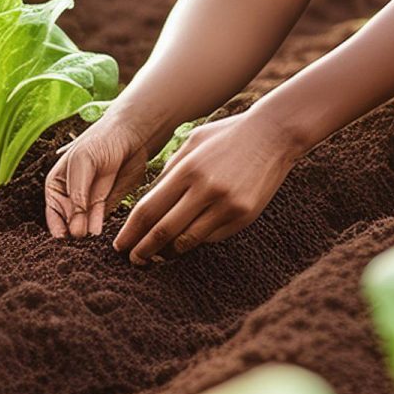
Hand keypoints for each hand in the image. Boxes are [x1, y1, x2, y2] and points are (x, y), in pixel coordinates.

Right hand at [44, 111, 158, 238]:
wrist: (129, 134)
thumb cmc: (100, 140)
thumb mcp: (82, 161)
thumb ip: (77, 192)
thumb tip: (73, 225)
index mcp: (57, 182)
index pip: (52, 209)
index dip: (55, 224)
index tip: (61, 236)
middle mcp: (70, 193)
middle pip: (66, 220)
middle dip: (70, 230)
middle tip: (77, 237)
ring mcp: (87, 199)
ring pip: (82, 222)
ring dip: (84, 231)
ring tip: (86, 238)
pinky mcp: (104, 202)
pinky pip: (98, 218)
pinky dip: (96, 226)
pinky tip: (96, 232)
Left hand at [112, 110, 302, 263]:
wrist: (273, 134)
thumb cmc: (227, 135)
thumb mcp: (193, 142)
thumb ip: (171, 170)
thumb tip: (151, 203)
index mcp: (187, 169)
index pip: (149, 210)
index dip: (130, 232)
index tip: (120, 245)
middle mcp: (205, 190)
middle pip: (164, 231)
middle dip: (144, 250)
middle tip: (133, 260)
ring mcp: (226, 205)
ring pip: (188, 241)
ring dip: (169, 252)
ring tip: (157, 255)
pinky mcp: (244, 216)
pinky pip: (212, 237)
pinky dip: (197, 240)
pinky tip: (189, 238)